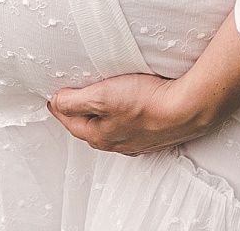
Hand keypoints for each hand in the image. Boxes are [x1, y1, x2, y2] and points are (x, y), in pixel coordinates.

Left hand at [50, 13, 239, 155]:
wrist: (188, 109)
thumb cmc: (147, 102)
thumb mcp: (101, 96)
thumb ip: (75, 101)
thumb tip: (56, 102)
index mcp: (100, 136)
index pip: (71, 122)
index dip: (59, 108)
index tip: (52, 99)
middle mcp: (118, 143)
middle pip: (90, 128)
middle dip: (78, 116)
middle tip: (69, 103)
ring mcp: (138, 141)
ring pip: (111, 130)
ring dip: (101, 118)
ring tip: (97, 105)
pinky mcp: (155, 134)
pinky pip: (131, 128)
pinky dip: (123, 119)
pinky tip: (128, 112)